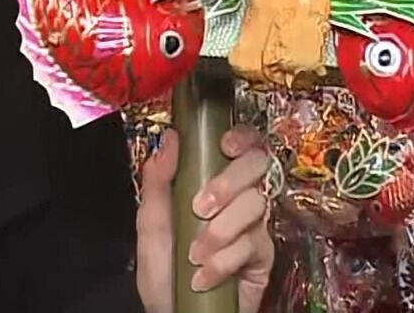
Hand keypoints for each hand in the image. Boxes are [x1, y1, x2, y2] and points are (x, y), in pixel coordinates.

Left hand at [135, 126, 275, 312]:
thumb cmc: (163, 271)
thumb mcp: (150, 225)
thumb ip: (157, 182)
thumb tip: (169, 139)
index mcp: (211, 181)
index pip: (241, 144)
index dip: (242, 136)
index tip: (225, 145)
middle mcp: (238, 198)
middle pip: (258, 164)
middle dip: (228, 182)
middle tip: (201, 208)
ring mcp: (253, 226)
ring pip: (256, 205)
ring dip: (221, 230)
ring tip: (194, 255)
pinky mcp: (263, 257)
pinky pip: (253, 245)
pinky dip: (223, 261)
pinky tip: (203, 276)